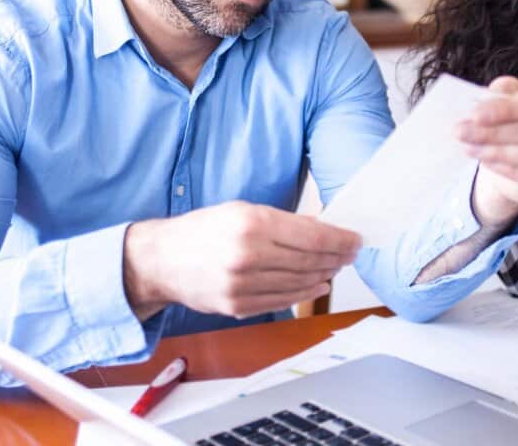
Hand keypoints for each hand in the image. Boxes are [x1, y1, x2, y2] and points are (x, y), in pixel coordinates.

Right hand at [123, 201, 360, 319]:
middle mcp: (248, 255)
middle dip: (336, 257)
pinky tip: (317, 285)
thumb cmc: (202, 230)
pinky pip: (282, 300)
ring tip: (336, 267)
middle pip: (309, 260)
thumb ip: (282, 222)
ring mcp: (242, 285)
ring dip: (324, 275)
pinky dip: (305, 293)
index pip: (311, 235)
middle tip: (350, 253)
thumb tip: (321, 229)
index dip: (339, 239)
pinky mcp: (238, 306)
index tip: (355, 240)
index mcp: (251, 224)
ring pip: (299, 283)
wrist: (162, 260)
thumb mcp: (242, 210)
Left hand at [457, 77, 517, 223]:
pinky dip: (510, 170)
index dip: (509, 108)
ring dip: (498, 151)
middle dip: (495, 131)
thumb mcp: (517, 102)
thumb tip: (498, 89)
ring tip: (470, 147)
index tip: (476, 114)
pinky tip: (488, 162)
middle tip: (463, 132)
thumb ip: (509, 92)